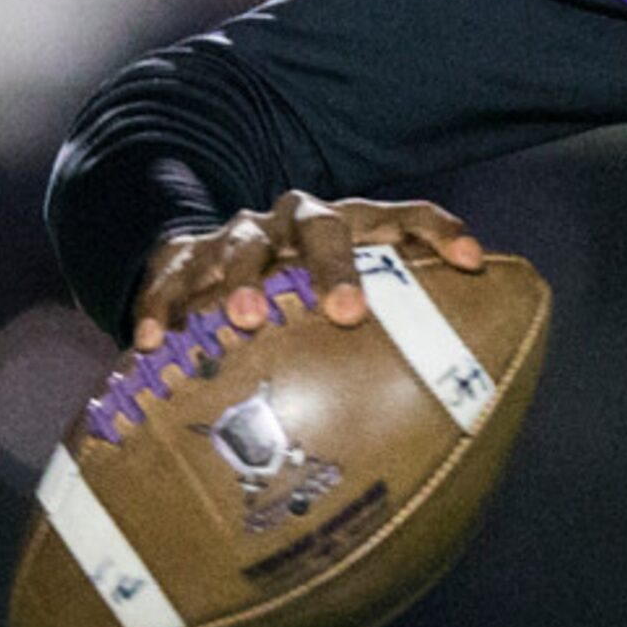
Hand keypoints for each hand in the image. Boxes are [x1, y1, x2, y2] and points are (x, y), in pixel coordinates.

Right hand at [130, 191, 482, 352]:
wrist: (205, 255)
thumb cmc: (296, 293)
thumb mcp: (342, 297)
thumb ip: (388, 329)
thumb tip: (457, 410)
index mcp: (348, 225)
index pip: (403, 216)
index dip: (440, 231)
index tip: (473, 261)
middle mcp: (296, 221)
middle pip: (323, 227)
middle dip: (335, 266)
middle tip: (346, 312)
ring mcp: (237, 236)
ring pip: (245, 246)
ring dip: (246, 281)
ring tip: (246, 320)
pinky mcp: (181, 259)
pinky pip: (168, 278)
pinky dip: (161, 307)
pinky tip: (153, 341)